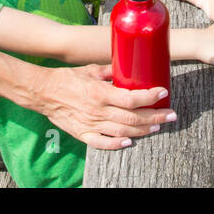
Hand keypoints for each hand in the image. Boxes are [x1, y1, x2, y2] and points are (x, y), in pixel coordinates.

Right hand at [35, 63, 173, 148]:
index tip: (163, 92)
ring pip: (122, 131)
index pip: (131, 98)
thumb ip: (110, 71)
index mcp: (100, 92)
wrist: (43, 92)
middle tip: (171, 115)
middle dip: (155, 117)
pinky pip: (102, 143)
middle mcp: (97, 110)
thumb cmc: (67, 78)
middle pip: (132, 117)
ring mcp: (90, 124)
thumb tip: (128, 69)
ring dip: (143, 130)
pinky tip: (130, 141)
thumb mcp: (90, 69)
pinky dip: (117, 144)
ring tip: (158, 126)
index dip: (149, 97)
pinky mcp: (82, 134)